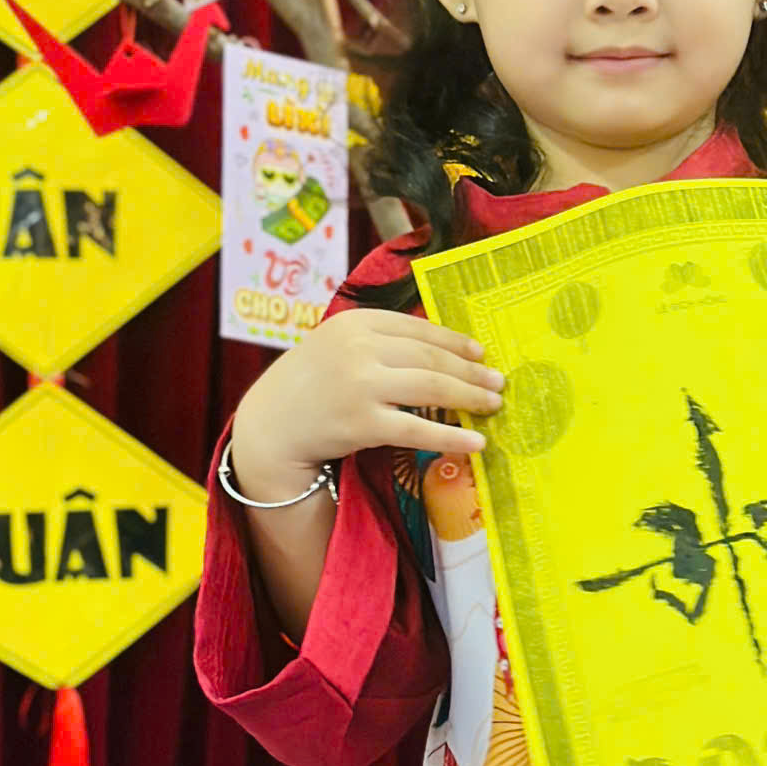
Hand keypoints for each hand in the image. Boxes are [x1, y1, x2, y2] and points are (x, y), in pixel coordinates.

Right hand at [229, 309, 503, 495]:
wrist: (269, 426)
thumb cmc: (308, 385)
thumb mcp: (337, 346)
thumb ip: (379, 341)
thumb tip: (442, 348)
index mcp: (354, 323)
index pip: (418, 329)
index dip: (454, 341)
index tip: (480, 353)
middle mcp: (358, 349)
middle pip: (430, 357)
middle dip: (469, 371)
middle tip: (498, 382)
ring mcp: (360, 386)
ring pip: (430, 388)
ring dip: (469, 397)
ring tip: (492, 405)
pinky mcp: (361, 424)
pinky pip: (418, 430)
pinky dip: (451, 437)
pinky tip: (475, 442)